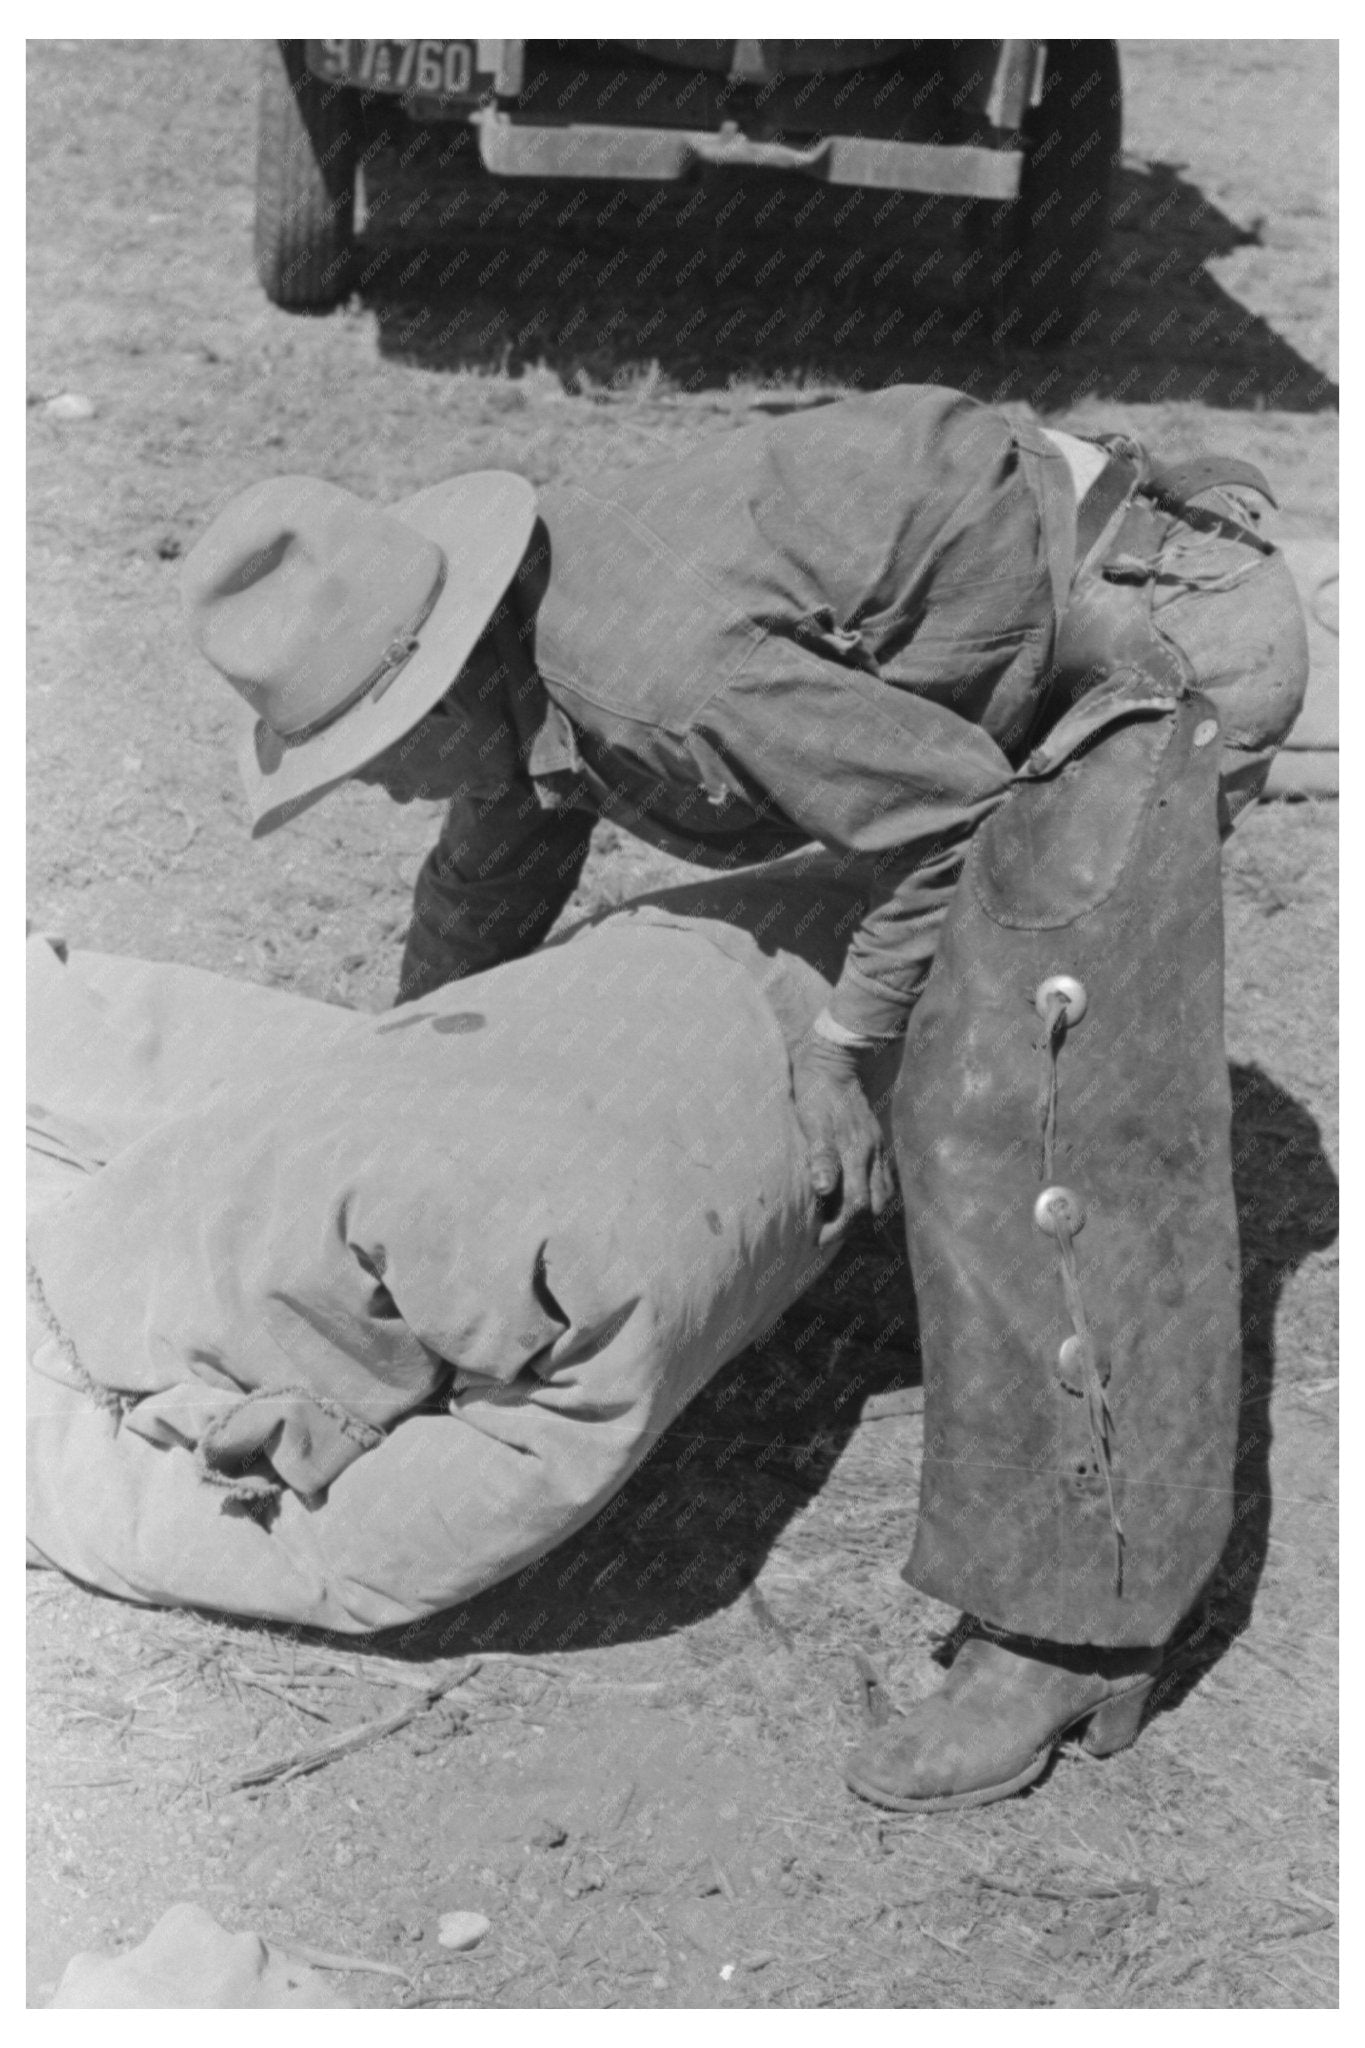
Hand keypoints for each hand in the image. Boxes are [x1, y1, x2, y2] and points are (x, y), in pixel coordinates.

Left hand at [791, 1033, 895, 1246]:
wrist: (833, 1059)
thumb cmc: (816, 1091)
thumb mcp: (811, 1121)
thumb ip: (820, 1155)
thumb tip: (824, 1189)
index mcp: (856, 1152)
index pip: (856, 1204)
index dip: (837, 1226)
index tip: (816, 1237)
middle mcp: (873, 1153)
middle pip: (872, 1205)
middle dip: (851, 1223)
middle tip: (825, 1231)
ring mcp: (878, 1146)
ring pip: (883, 1193)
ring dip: (863, 1209)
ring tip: (837, 1215)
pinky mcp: (878, 1140)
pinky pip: (883, 1177)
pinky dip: (871, 1192)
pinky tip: (852, 1192)